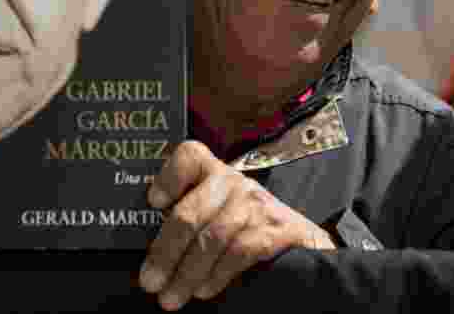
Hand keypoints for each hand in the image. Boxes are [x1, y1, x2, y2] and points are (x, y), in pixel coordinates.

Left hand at [139, 141, 334, 309]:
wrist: (304, 241)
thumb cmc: (248, 227)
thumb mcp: (219, 209)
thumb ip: (192, 215)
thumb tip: (152, 248)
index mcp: (214, 172)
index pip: (189, 156)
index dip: (168, 177)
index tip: (153, 203)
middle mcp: (234, 182)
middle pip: (191, 212)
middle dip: (165, 252)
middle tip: (149, 281)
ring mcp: (255, 205)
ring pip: (212, 238)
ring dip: (187, 272)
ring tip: (171, 297)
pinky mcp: (275, 230)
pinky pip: (237, 253)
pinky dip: (216, 275)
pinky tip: (203, 290)